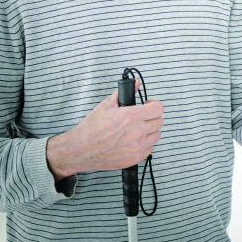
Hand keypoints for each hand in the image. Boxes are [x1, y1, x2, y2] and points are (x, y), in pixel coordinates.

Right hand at [46, 81, 163, 179]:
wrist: (82, 149)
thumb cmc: (92, 128)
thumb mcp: (106, 105)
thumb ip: (123, 93)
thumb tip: (135, 83)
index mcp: (131, 117)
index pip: (158, 109)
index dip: (154, 105)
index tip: (148, 106)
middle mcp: (137, 132)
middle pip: (159, 122)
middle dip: (151, 117)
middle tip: (142, 118)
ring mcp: (138, 147)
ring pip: (156, 135)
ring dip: (150, 131)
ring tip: (137, 130)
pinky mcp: (136, 158)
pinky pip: (150, 148)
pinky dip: (144, 144)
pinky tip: (133, 141)